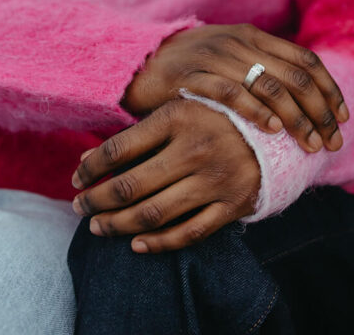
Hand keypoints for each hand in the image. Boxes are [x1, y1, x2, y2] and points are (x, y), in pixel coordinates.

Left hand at [72, 99, 260, 253]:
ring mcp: (215, 179)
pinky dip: (157, 244)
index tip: (76, 178)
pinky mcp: (232, 203)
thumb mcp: (180, 109)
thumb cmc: (218, 115)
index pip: (119, 148)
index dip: (91, 167)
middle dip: (96, 201)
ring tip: (99, 227)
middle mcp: (196, 148)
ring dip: (118, 225)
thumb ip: (138, 133)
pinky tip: (136, 244)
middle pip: (130, 186)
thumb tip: (86, 161)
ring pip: (153, 214)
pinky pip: (188, 233)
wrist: (277, 128)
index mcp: (180, 117)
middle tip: (79, 208)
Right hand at [122, 23, 347, 153]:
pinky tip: (272, 131)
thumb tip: (304, 97)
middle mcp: (241, 41)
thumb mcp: (229, 60)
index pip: (306, 60)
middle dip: (320, 111)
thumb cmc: (190, 68)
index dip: (330, 89)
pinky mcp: (194, 74)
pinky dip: (256, 111)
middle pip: (296, 76)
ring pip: (271, 85)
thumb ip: (261, 69)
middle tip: (332, 142)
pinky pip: (233, 92)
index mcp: (254, 36)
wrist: (137, 62)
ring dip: (296, 118)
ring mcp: (217, 56)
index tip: (343, 118)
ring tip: (310, 144)